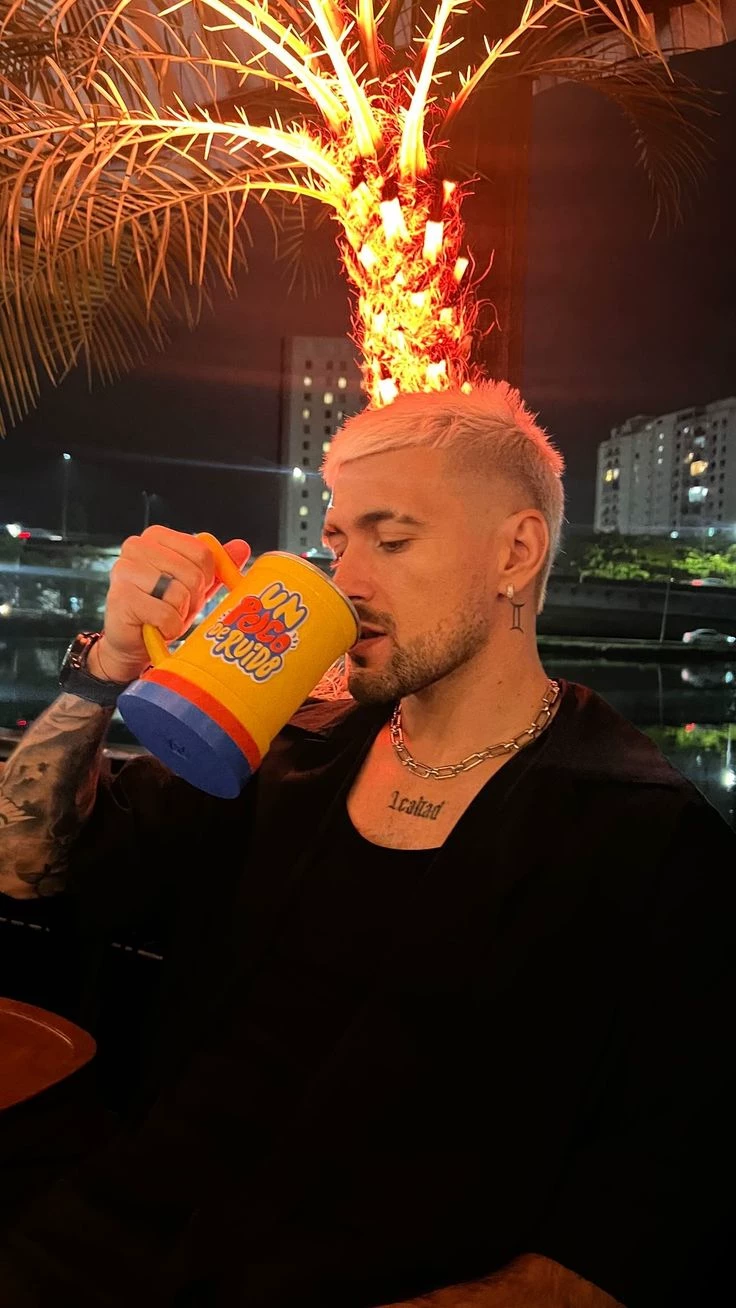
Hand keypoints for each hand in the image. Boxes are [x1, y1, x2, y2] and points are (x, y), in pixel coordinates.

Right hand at [89, 526, 250, 682]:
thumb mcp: (194, 585)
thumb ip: (216, 564)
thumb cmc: (163, 608)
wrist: (134, 642)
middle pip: (192, 573)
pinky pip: (166, 614)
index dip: (206, 578)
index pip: (202, 552)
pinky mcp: (121, 597)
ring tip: (163, 616)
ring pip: (179, 593)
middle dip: (192, 598)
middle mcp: (136, 546)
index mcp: (156, 536)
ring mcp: (125, 570)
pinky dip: (168, 627)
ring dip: (178, 613)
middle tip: (174, 608)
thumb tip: (242, 546)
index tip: (190, 590)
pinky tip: (155, 627)